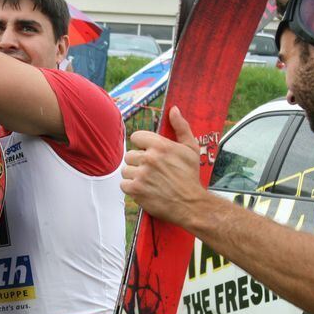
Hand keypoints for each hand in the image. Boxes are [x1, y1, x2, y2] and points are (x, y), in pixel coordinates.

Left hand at [121, 106, 203, 226]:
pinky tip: (143, 189)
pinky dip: (131, 188)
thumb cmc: (190, 176)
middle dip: (138, 162)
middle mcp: (149, 158)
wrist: (191, 204)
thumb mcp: (190, 148)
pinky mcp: (136, 190)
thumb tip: (174, 109)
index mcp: (160, 145)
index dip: (142, 145)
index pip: (136, 137)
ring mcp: (141, 174)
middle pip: (130, 155)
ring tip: (148, 180)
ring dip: (134, 175)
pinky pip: (123, 184)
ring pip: (125, 170)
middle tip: (151, 171)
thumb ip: (181, 127)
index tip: (150, 153)